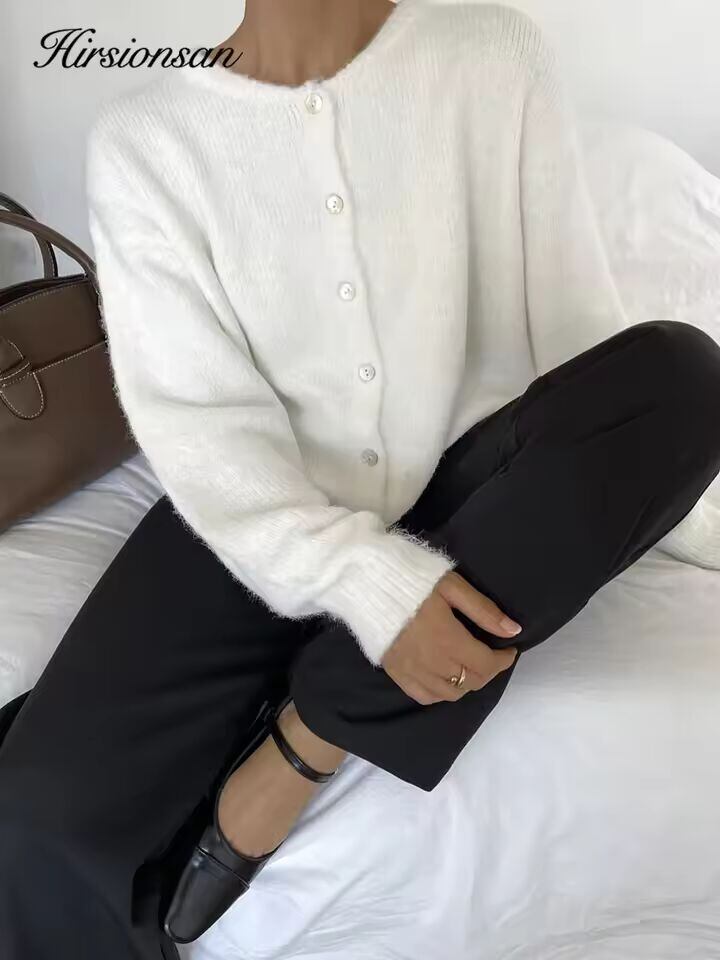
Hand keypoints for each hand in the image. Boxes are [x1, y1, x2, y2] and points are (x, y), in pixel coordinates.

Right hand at [381, 571, 520, 705]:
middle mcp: (432, 662)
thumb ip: (483, 610)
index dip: (503, 660)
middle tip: (491, 655)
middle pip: (471, 681)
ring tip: (469, 666)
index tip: (509, 649)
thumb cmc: (413, 580)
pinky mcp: (396, 673)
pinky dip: (441, 693)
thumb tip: (513, 630)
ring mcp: (412, 671)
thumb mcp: (452, 586)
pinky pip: (424, 697)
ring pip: (451, 694)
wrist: (367, 583)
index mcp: (448, 639)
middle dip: (488, 670)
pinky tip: (445, 678)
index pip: (486, 664)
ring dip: (467, 683)